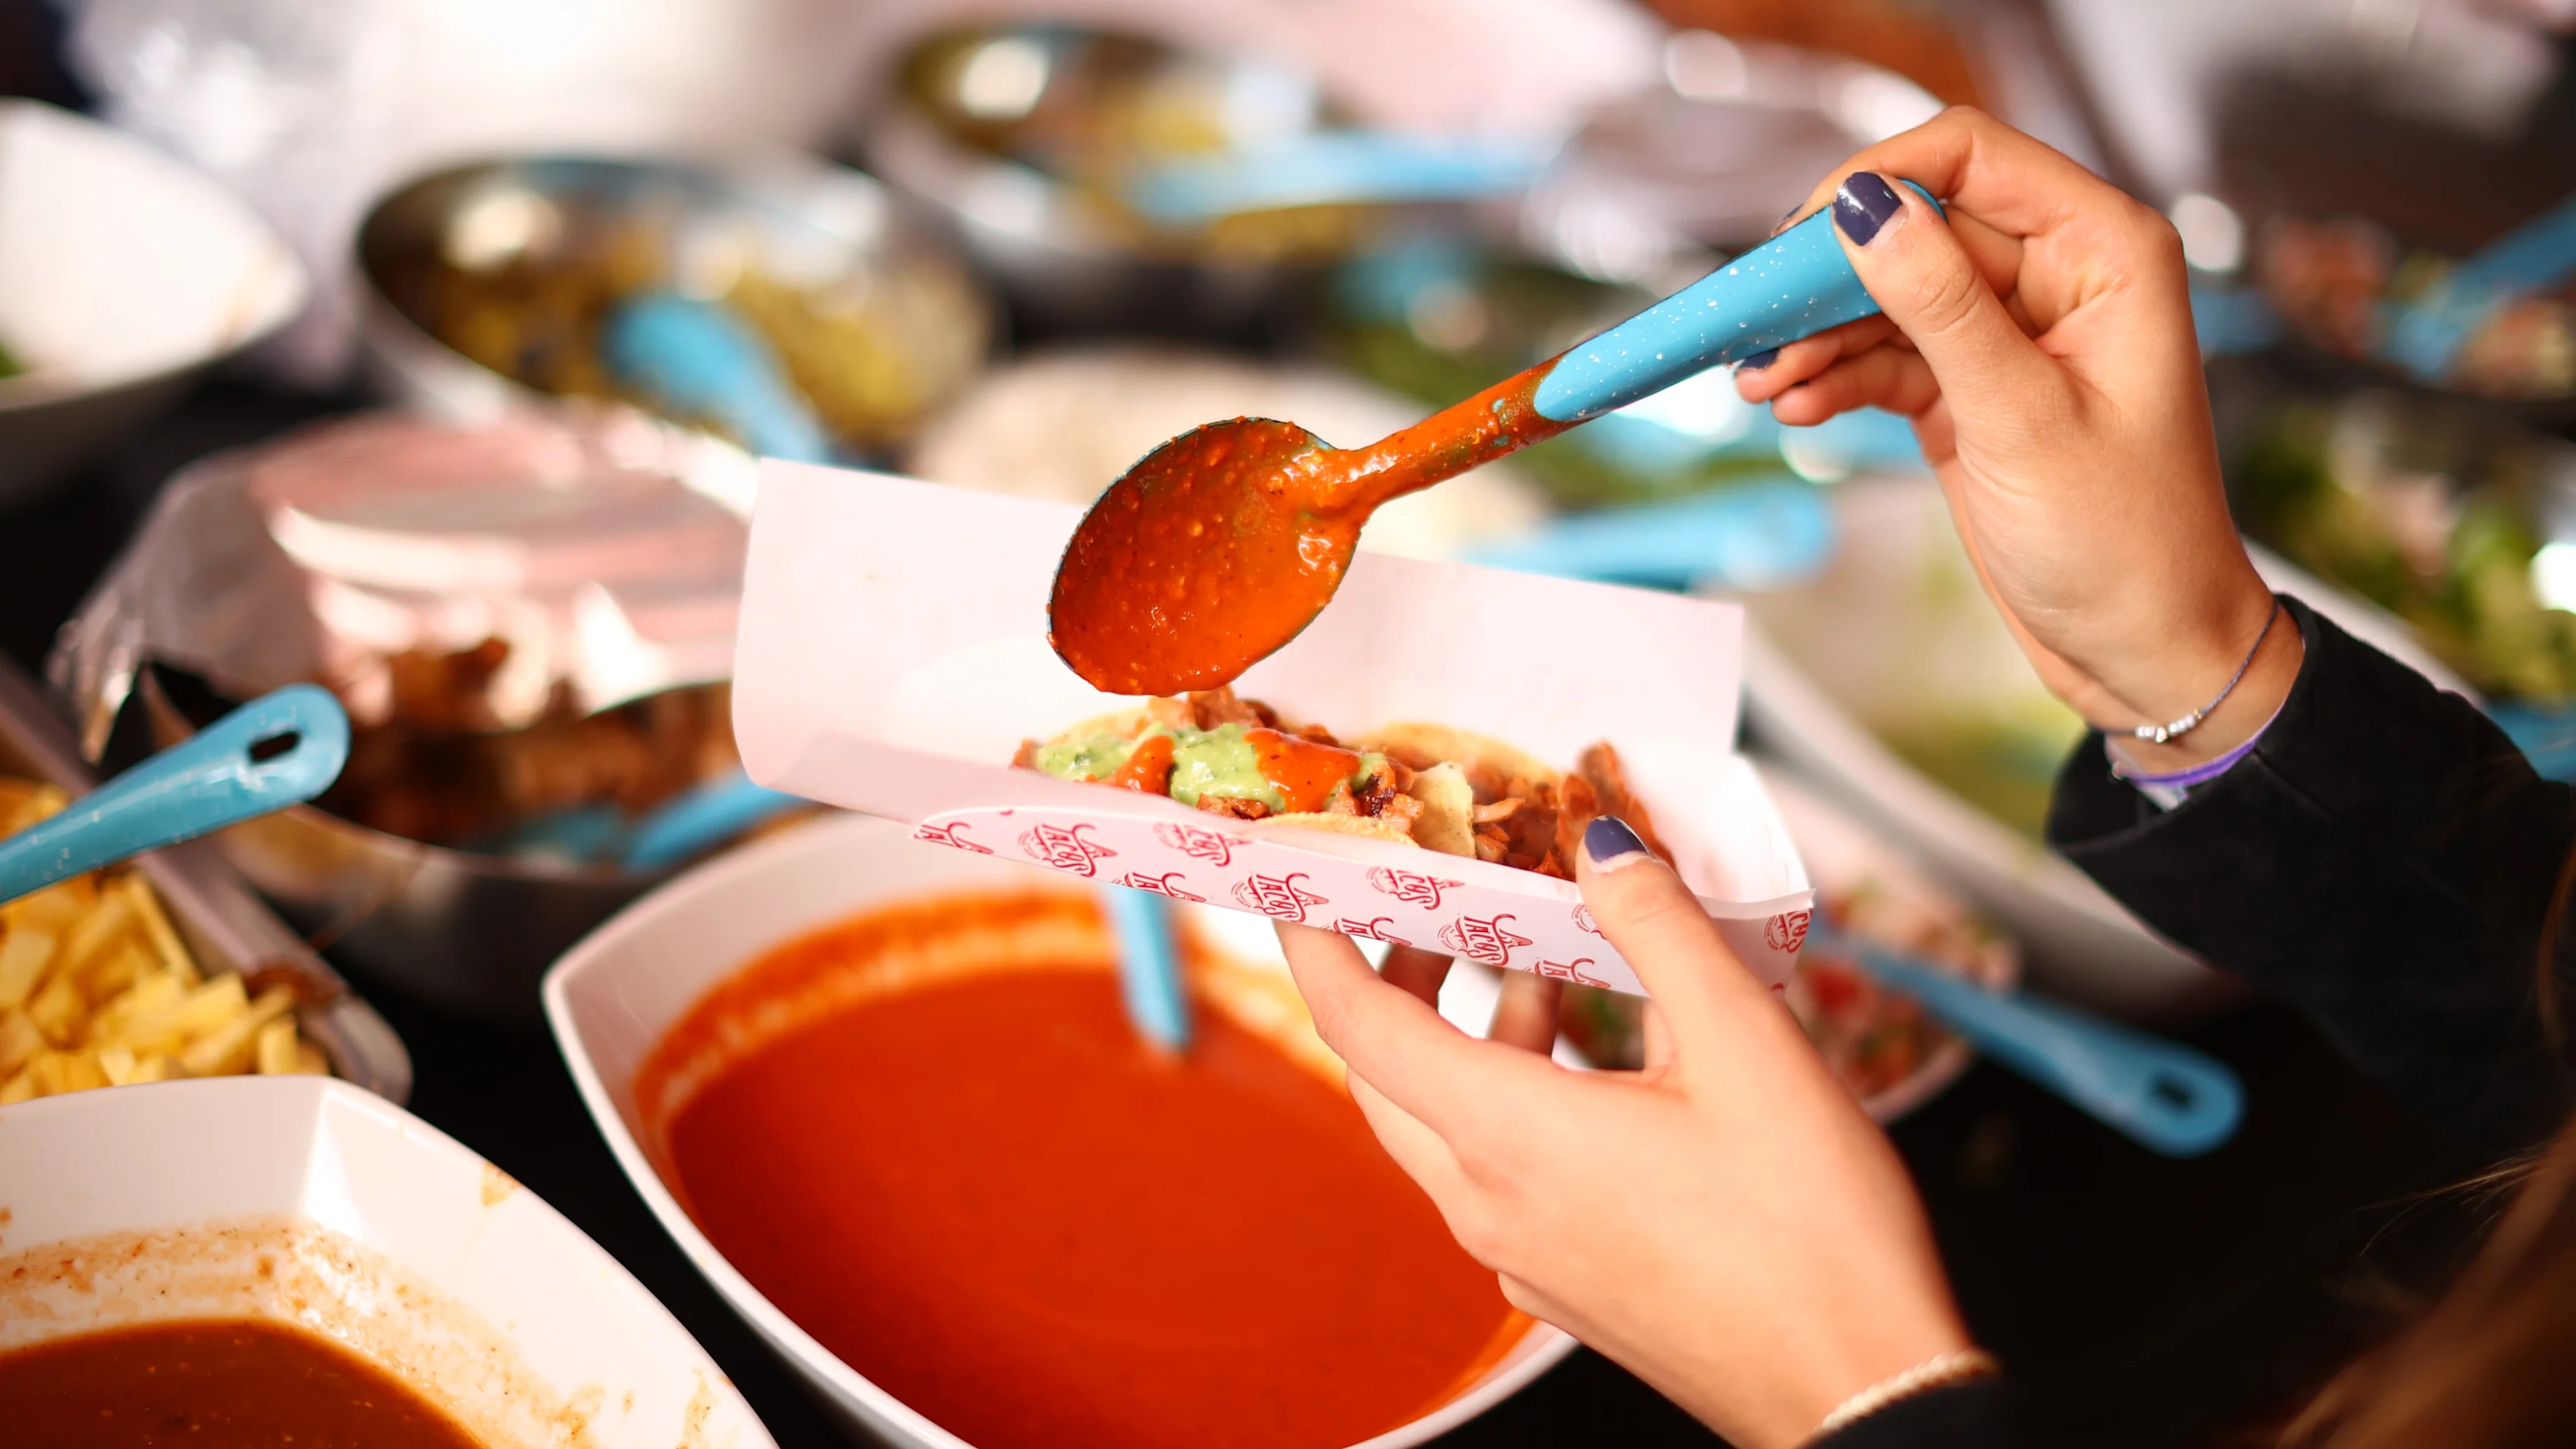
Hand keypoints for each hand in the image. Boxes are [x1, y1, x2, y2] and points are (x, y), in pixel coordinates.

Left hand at [1278, 822, 1969, 1448]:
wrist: (1865, 1389)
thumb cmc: (1812, 1230)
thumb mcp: (1745, 1044)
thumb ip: (1659, 929)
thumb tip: (1599, 845)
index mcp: (1510, 1139)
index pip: (1358, 1027)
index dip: (1317, 942)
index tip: (1302, 879)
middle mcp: (1492, 1206)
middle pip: (1390, 1076)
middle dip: (1396, 979)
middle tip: (1434, 906)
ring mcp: (1524, 1257)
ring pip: (1449, 1126)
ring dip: (1473, 1036)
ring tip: (1542, 963)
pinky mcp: (1568, 1284)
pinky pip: (1503, 1174)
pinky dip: (1520, 1097)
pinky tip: (1602, 1061)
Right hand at [1738, 108, 2300, 770]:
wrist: (2139, 651)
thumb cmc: (2125, 543)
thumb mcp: (2021, 418)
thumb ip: (1939, 307)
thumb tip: (1864, 209)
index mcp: (2105, 252)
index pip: (1975, 157)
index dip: (1881, 178)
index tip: (1798, 230)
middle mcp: (2058, 275)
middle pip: (1914, 228)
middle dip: (1828, 275)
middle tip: (1754, 320)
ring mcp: (2007, 333)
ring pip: (1886, 297)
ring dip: (1816, 338)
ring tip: (1761, 382)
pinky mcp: (1968, 390)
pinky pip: (1883, 358)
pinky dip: (1833, 379)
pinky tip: (1793, 407)